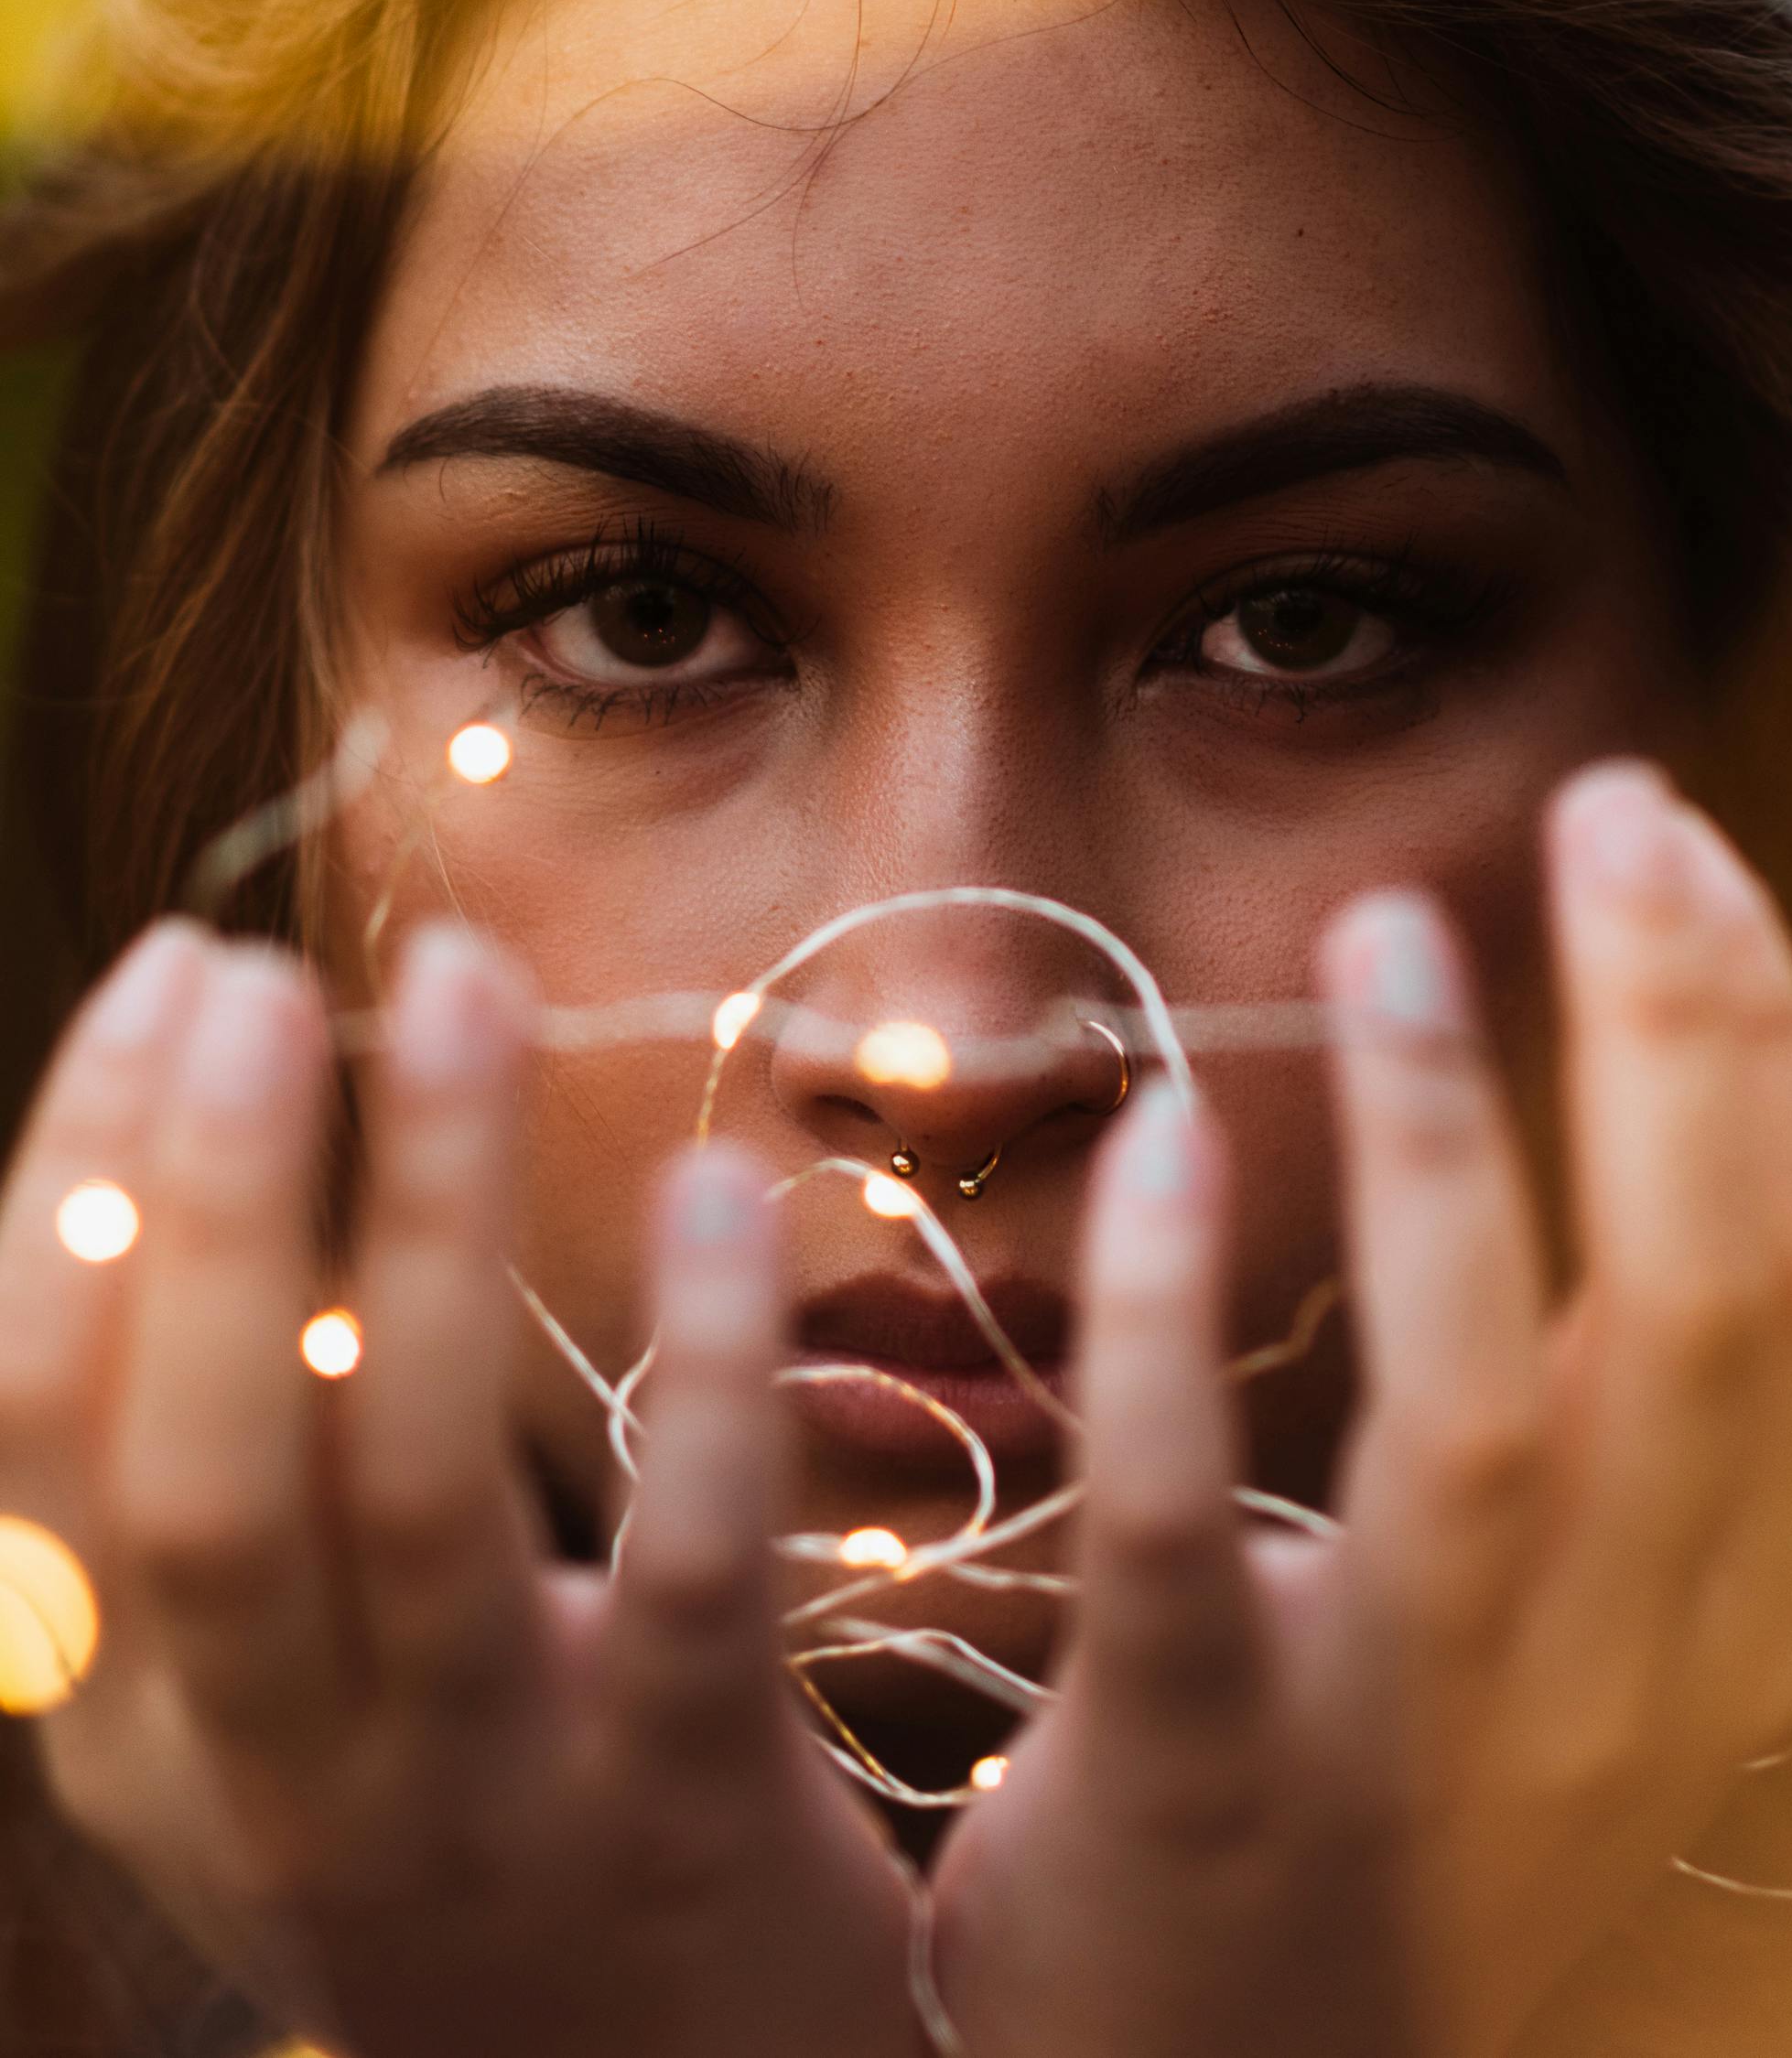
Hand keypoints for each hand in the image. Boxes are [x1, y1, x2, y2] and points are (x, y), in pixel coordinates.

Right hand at [0, 920, 918, 2057]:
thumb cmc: (457, 1830)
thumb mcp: (270, 1699)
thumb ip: (211, 1479)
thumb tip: (187, 1164)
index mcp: (139, 1723)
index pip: (41, 1434)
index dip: (86, 1187)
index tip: (177, 972)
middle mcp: (271, 1776)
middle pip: (194, 1466)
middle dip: (209, 1200)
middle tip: (265, 967)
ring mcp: (477, 1806)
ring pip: (416, 1492)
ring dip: (429, 1217)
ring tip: (470, 986)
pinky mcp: (688, 1814)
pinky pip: (686, 1574)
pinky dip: (700, 1371)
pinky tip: (716, 1190)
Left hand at [931, 762, 1791, 2057]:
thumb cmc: (1406, 1827)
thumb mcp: (1612, 1665)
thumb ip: (1714, 1465)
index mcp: (1719, 1623)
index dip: (1763, 1051)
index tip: (1680, 857)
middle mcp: (1619, 1687)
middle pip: (1700, 1314)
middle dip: (1677, 1031)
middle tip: (1609, 815)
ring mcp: (1419, 1751)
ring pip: (1493, 1406)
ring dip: (1459, 1138)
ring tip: (1397, 926)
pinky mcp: (1202, 1786)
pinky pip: (1201, 1530)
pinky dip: (1186, 1321)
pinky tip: (1170, 1138)